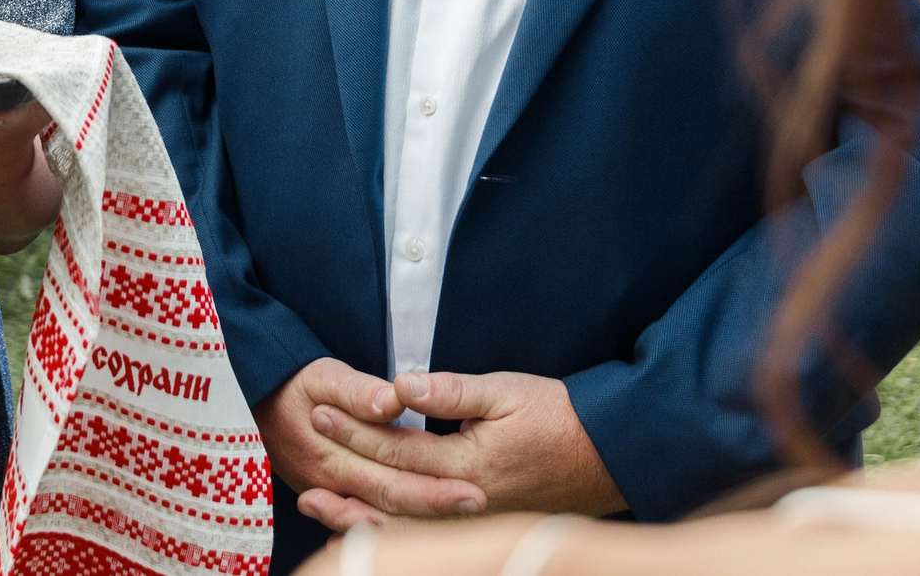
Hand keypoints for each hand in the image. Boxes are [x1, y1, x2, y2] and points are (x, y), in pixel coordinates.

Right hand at [255, 359, 485, 531]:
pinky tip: (421, 524)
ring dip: (421, 517)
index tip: (474, 490)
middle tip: (480, 504)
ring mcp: (326, 492)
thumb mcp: (321, 375)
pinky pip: (364, 513)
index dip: (434, 488)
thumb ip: (357, 390)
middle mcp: (330, 483)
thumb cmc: (290, 382)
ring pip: (380, 514)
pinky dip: (391, 523)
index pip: (392, 480)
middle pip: (392, 502)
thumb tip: (393, 402)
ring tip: (462, 514)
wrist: (249, 395)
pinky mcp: (327, 491)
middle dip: (438, 506)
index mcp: (331, 456)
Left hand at [301, 370, 624, 523]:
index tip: (322, 409)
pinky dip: (391, 532)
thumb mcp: (507, 392)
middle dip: (346, 465)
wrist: (611, 456)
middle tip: (308, 442)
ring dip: (357, 513)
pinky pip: (427, 534)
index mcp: (470, 466)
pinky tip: (364, 523)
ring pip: (405, 524)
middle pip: (393, 488)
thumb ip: (451, 391)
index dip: (357, 429)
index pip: (399, 449)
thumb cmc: (561, 418)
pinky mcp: (481, 527)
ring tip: (315, 503)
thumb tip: (401, 384)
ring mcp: (474, 522)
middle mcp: (468, 502)